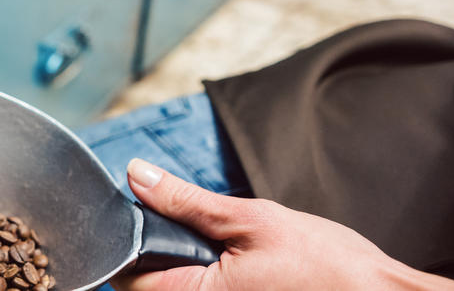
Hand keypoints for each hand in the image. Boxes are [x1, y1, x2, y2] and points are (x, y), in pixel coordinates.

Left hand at [114, 159, 453, 290]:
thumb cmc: (327, 266)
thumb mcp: (251, 219)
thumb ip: (186, 201)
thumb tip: (138, 175)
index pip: (127, 275)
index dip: (132, 240)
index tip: (148, 214)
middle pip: (149, 282)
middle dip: (164, 249)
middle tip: (207, 233)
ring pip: (176, 285)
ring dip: (188, 262)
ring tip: (231, 250)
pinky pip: (204, 290)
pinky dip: (211, 274)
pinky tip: (241, 265)